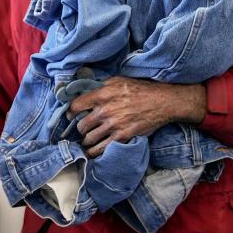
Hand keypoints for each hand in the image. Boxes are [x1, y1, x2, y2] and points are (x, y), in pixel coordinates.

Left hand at [69, 77, 205, 157]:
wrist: (162, 101)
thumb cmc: (140, 89)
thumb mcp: (118, 80)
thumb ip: (100, 86)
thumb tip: (85, 90)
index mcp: (102, 95)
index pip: (75, 106)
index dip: (70, 113)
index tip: (71, 116)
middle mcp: (105, 111)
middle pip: (81, 126)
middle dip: (80, 129)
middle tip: (83, 129)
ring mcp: (113, 126)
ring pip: (89, 139)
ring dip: (87, 141)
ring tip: (88, 141)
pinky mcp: (122, 137)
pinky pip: (102, 149)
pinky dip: (94, 153)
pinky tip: (93, 152)